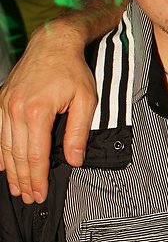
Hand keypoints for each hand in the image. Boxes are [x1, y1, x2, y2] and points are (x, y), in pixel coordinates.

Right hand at [0, 20, 96, 202]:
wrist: (53, 43)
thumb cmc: (72, 71)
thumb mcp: (85, 100)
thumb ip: (78, 132)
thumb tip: (73, 161)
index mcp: (37, 111)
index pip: (35, 155)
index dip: (38, 178)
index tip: (41, 194)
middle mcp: (16, 109)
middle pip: (18, 155)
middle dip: (24, 180)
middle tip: (30, 198)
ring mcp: (5, 104)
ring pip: (4, 146)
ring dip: (10, 170)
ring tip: (16, 189)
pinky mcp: (2, 99)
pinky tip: (1, 165)